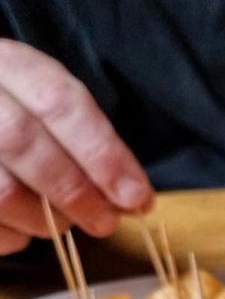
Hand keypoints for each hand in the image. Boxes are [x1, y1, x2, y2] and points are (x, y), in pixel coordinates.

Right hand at [0, 39, 153, 253]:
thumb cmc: (10, 114)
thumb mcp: (40, 104)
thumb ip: (81, 140)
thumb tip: (129, 196)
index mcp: (6, 62)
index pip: (59, 102)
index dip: (103, 155)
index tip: (137, 198)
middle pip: (24, 142)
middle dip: (75, 192)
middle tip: (105, 223)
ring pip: (1, 190)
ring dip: (44, 219)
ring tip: (62, 224)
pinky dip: (12, 236)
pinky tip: (22, 229)